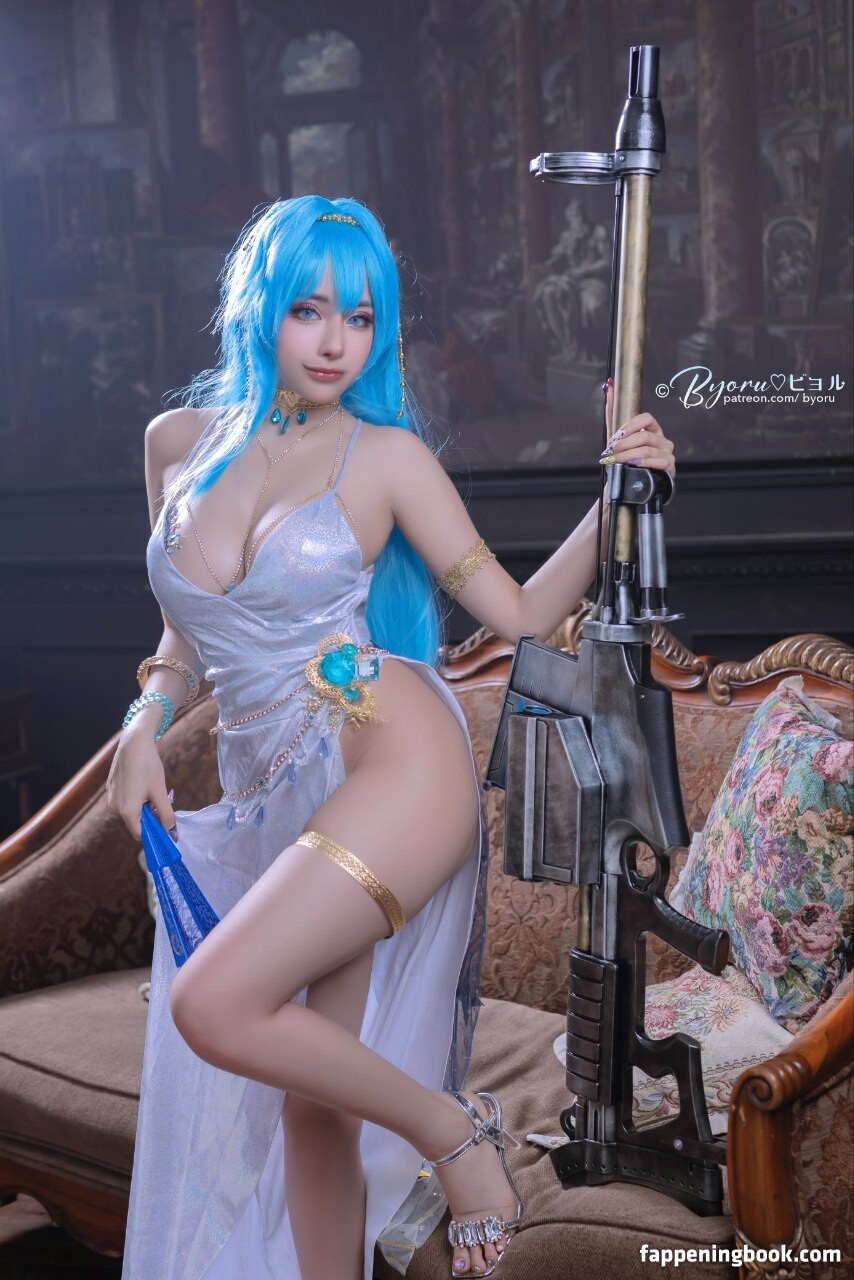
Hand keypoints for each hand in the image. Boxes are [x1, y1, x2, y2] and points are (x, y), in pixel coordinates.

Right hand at [106, 713, 176, 839]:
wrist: (133, 743)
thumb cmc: (148, 767)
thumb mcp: (160, 792)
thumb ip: (166, 814)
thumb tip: (169, 829)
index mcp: (127, 811)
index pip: (140, 834)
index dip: (153, 833)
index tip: (165, 827)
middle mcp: (114, 808)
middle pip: (135, 821)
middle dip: (149, 816)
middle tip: (161, 802)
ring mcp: (111, 797)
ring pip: (130, 810)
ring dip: (142, 806)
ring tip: (152, 789)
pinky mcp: (110, 787)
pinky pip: (124, 800)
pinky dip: (135, 797)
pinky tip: (142, 782)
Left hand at [601, 381, 675, 478]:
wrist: (629, 484)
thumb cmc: (625, 459)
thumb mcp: (617, 438)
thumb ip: (612, 413)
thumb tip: (608, 387)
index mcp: (653, 430)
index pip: (647, 418)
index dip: (631, 425)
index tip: (617, 434)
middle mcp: (663, 440)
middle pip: (645, 436)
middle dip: (625, 444)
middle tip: (612, 450)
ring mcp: (667, 454)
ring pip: (648, 450)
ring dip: (628, 455)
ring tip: (616, 460)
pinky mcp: (669, 468)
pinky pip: (657, 462)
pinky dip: (642, 463)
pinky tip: (632, 465)